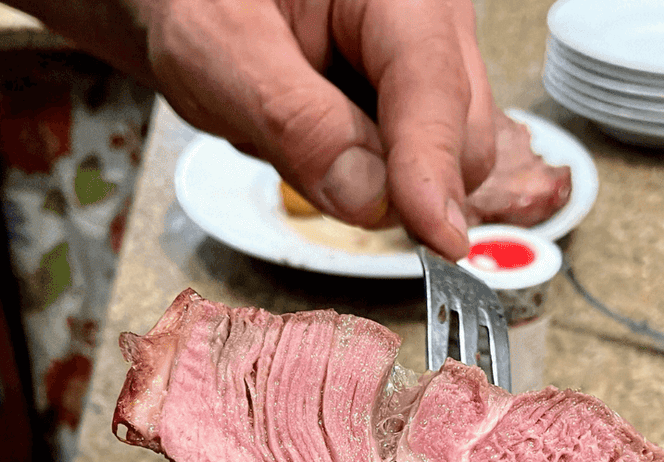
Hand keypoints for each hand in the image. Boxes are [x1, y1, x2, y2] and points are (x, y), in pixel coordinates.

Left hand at [13, 0, 496, 259]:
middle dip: (403, 184)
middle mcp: (429, 19)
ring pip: (451, 162)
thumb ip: (294, 123)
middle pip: (461, 136)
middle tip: (312, 167)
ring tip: (311, 137)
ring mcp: (433, 63)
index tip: (436, 236)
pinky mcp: (419, 102)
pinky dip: (380, 180)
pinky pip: (423, 168)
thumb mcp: (218, 48)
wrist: (201, 1)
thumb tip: (368, 200)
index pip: (434, 87)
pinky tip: (332, 142)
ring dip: (388, 184)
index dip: (433, 170)